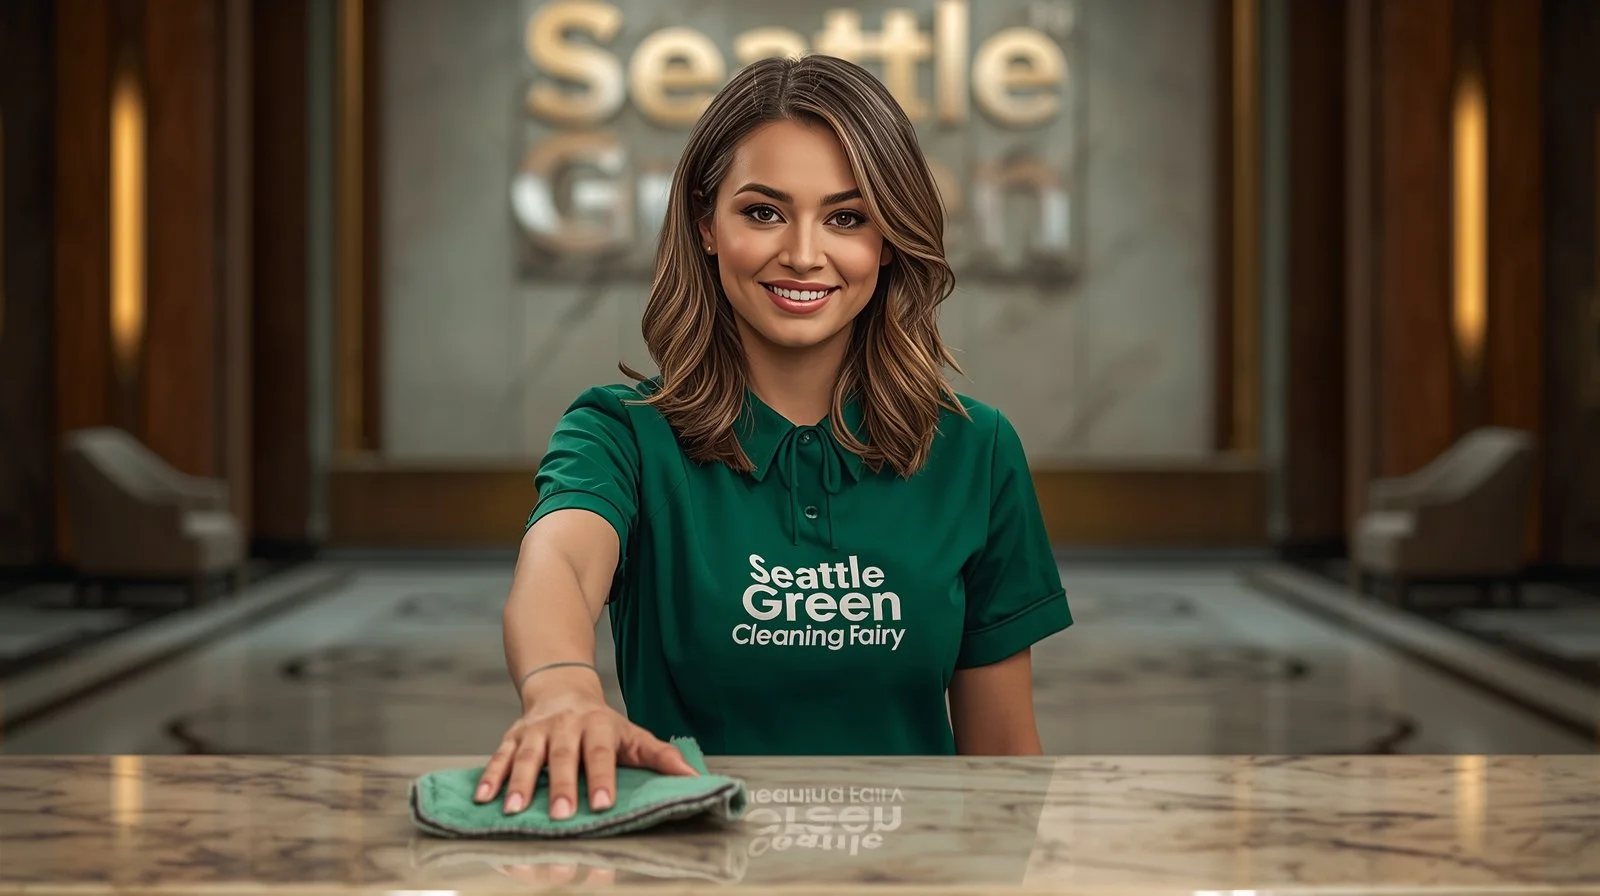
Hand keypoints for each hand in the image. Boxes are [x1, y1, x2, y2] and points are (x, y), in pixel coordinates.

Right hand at [474, 693, 698, 817]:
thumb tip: (693, 777)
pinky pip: (499, 755)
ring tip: (514, 811)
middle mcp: (566, 726)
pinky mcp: (513, 735)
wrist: (562, 688)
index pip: (601, 753)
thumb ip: (661, 757)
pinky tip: (484, 798)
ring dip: (519, 783)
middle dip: (561, 785)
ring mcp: (537, 730)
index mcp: (598, 726)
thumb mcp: (633, 735)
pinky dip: (491, 775)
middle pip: (563, 755)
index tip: (604, 804)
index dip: (603, 778)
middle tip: (561, 815)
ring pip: (526, 755)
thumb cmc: (602, 724)